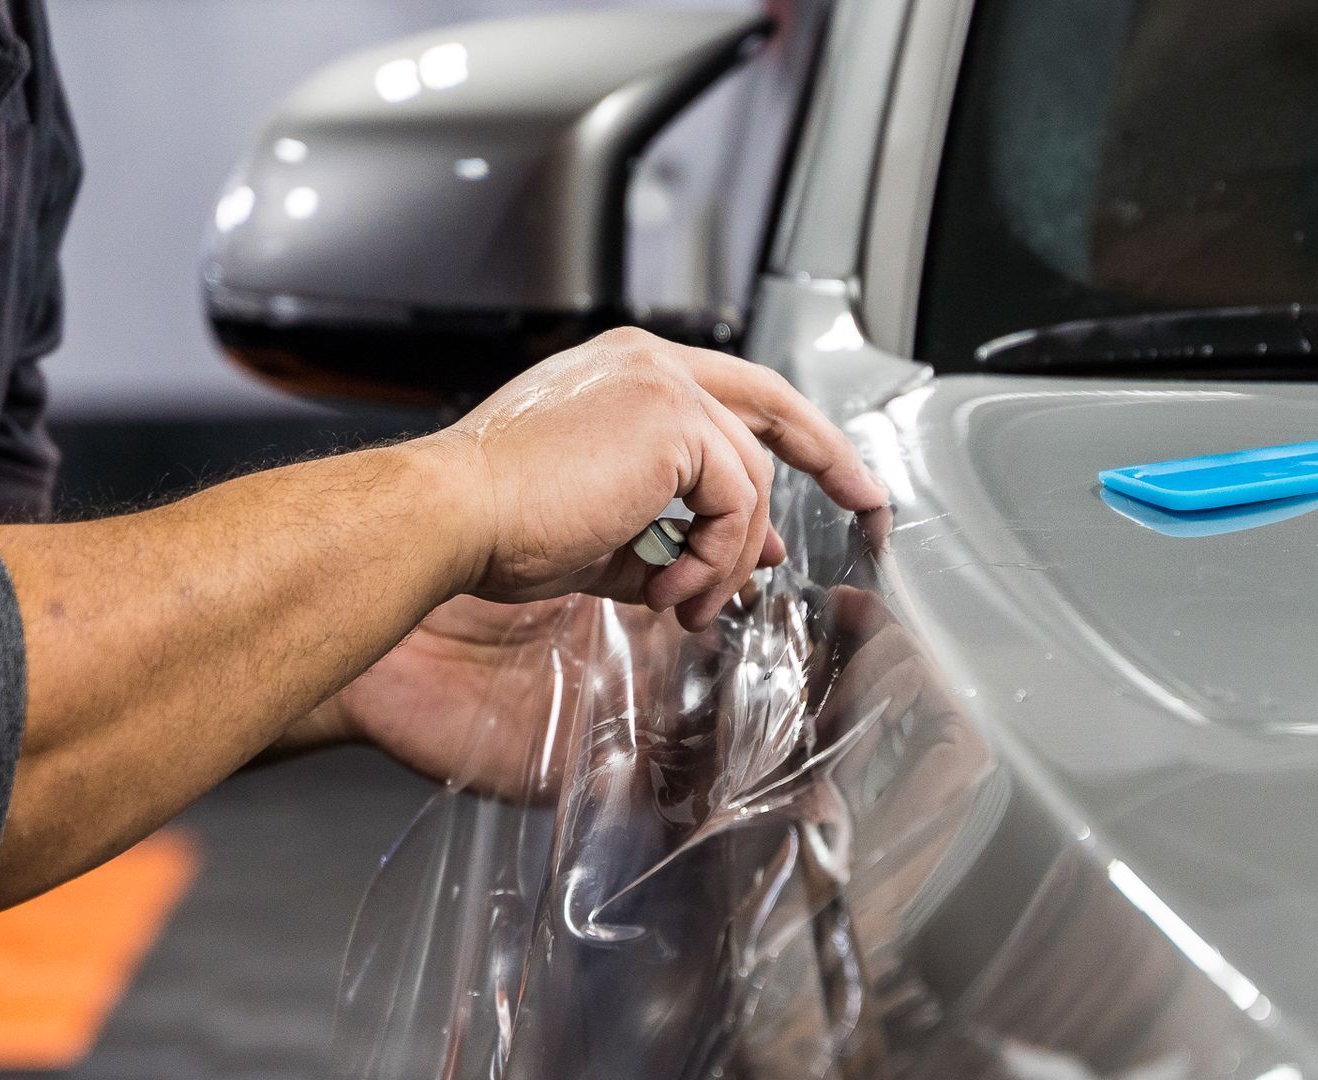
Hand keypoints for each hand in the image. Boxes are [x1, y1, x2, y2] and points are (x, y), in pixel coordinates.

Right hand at [423, 328, 887, 628]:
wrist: (450, 518)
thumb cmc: (497, 525)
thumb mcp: (605, 533)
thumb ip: (675, 535)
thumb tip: (746, 560)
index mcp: (625, 375)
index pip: (732, 394)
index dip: (788, 436)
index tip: (830, 477)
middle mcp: (648, 363)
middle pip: (771, 403)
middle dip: (828, 456)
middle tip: (867, 503)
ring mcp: (663, 385)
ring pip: (750, 479)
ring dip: (728, 559)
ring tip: (686, 606)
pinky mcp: (674, 420)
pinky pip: (736, 503)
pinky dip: (716, 559)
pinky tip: (671, 593)